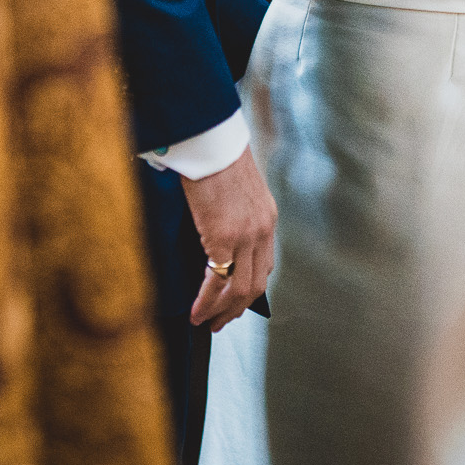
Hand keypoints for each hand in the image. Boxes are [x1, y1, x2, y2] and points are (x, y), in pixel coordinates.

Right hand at [183, 148, 276, 332]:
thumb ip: (235, 213)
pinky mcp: (223, 238)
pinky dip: (206, 301)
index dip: (250, 290)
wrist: (211, 142)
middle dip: (237, 309)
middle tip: (220, 322)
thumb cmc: (217, 158)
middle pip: (256, 284)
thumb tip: (217, 233)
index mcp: (267, 219)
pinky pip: (217, 281)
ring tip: (205, 322)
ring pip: (239, 289)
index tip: (235, 304)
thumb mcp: (237, 189)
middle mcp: (262, 231)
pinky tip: (196, 312)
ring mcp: (246, 236)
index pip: (265, 266)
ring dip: (221, 311)